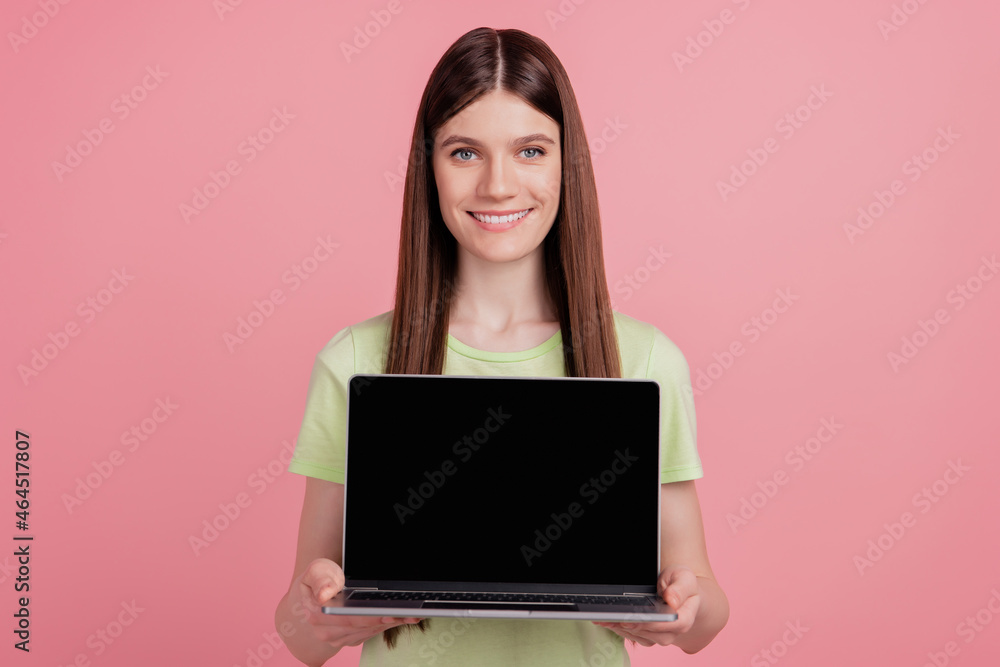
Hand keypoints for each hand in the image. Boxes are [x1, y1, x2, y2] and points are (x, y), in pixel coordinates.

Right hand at [293, 558, 421, 648]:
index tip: (387, 613)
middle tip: (409, 612)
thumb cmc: (320, 577)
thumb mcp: (316, 570)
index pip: (347, 618)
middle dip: (387, 619)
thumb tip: (324, 595)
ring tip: (412, 613)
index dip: (369, 617)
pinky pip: (373, 632)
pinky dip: (390, 623)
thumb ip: (320, 580)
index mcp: (317, 614)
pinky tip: (404, 616)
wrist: (319, 588)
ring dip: (393, 622)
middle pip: (363, 627)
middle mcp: (327, 631)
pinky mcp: (353, 638)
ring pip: (371, 631)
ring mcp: (341, 638)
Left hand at [592, 566, 699, 647]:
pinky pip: (631, 635)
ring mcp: (658, 635)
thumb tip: (672, 601)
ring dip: (620, 627)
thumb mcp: (684, 578)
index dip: (649, 622)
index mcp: (684, 618)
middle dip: (629, 625)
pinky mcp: (647, 635)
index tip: (631, 617)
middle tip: (611, 617)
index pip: (668, 625)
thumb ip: (679, 589)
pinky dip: (618, 627)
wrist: (677, 590)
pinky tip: (606, 619)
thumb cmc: (680, 583)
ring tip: (603, 617)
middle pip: (649, 633)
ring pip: (638, 635)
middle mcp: (672, 632)